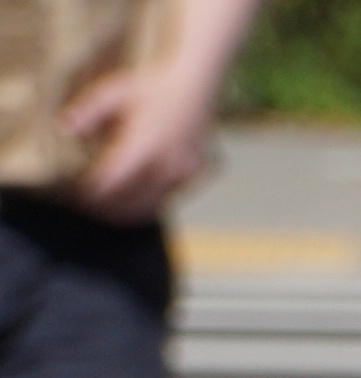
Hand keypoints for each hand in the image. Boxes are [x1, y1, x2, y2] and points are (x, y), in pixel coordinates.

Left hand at [63, 51, 226, 220]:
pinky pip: (172, 196)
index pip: (110, 184)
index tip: (77, 197)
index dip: (92, 195)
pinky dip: (153, 201)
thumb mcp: (112, 92)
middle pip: (132, 204)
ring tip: (112, 212)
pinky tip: (140, 197)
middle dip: (109, 211)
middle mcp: (166, 166)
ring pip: (154, 206)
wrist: (194, 82)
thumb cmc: (152, 86)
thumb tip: (64, 129)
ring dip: (131, 212)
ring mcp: (185, 173)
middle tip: (91, 211)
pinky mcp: (196, 174)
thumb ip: (87, 112)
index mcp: (143, 147)